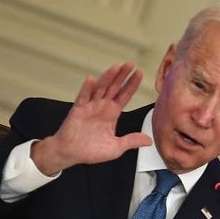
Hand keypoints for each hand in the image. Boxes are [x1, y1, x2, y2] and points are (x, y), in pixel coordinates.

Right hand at [31, 63, 152, 174]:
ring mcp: (89, 107)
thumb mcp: (116, 147)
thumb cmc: (90, 150)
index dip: (131, 85)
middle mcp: (101, 107)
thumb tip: (149, 140)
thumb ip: (131, 141)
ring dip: (107, 78)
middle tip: (130, 64)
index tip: (139, 73)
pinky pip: (82, 98)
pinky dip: (87, 89)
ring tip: (116, 67)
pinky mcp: (77, 111)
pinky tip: (91, 80)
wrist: (70, 154)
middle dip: (122, 76)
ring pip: (100, 89)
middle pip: (113, 87)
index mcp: (111, 113)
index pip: (124, 95)